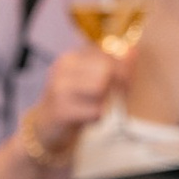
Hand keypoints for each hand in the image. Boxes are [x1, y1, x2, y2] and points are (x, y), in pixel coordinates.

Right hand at [19, 45, 119, 162]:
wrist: (46, 127)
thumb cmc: (74, 101)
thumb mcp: (91, 79)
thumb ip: (114, 65)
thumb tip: (133, 51)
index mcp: (70, 58)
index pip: (107, 55)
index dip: (123, 70)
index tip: (123, 84)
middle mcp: (62, 69)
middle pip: (105, 71)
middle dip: (116, 86)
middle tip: (112, 99)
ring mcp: (59, 89)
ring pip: (100, 88)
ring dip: (105, 101)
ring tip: (96, 108)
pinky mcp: (61, 110)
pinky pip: (95, 111)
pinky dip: (97, 117)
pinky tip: (87, 119)